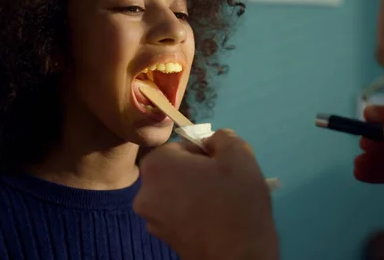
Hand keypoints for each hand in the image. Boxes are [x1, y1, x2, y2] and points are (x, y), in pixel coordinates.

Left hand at [134, 129, 278, 259]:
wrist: (239, 258)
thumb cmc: (237, 201)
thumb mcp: (239, 154)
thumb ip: (222, 137)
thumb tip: (211, 141)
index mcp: (156, 164)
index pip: (181, 146)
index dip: (204, 154)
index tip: (221, 168)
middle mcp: (144, 190)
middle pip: (175, 170)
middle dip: (197, 173)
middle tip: (223, 185)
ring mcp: (150, 218)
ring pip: (176, 192)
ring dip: (195, 193)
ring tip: (221, 205)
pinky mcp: (162, 238)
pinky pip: (177, 214)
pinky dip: (192, 213)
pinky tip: (214, 221)